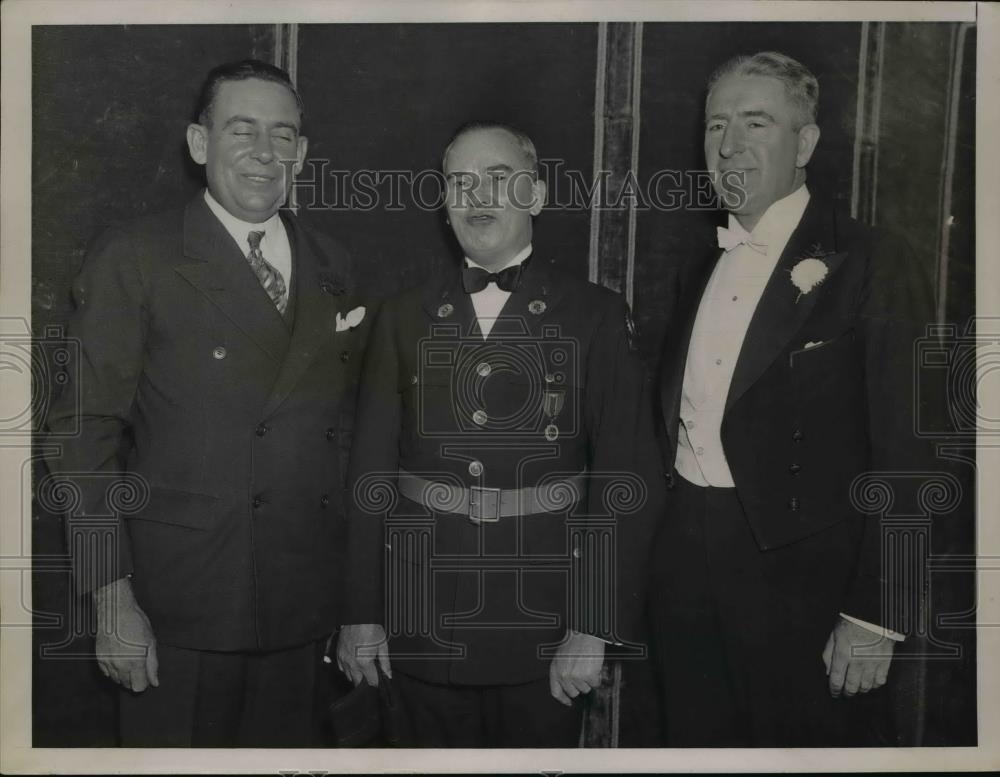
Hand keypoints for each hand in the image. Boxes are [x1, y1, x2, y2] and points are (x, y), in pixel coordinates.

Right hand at [92, 577, 158, 692]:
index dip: (144, 683)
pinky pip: (107, 673)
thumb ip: (152, 665)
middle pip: (127, 685)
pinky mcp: (99, 659)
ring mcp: (108, 663)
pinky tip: (119, 658)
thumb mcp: (150, 642)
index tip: (146, 676)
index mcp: (135, 662)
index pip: (138, 687)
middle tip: (139, 664)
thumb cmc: (135, 623)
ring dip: (124, 675)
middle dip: (134, 679)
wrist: (116, 611)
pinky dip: (113, 670)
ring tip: (129, 659)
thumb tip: (154, 681)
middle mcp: (120, 665)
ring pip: (116, 680)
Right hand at [336, 623, 391, 686]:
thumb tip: (388, 675)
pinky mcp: (339, 654)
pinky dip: (348, 669)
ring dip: (356, 676)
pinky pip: (342, 668)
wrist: (358, 617)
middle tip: (372, 675)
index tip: (380, 681)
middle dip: (366, 682)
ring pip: (349, 676)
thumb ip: (385, 663)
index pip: (371, 681)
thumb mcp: (382, 645)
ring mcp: (343, 659)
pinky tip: (354, 663)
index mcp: (364, 663)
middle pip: (358, 682)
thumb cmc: (370, 628)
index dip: (377, 683)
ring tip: (364, 669)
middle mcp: (352, 663)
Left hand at [549, 630, 604, 705]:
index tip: (568, 701)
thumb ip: (562, 672)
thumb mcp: (561, 657)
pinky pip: (595, 684)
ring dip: (588, 680)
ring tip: (587, 666)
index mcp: (555, 670)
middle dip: (579, 685)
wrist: (585, 633)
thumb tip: (568, 686)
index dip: (563, 699)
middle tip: (582, 674)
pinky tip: (594, 667)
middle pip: (573, 692)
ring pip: (585, 689)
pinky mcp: (588, 675)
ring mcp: (576, 676)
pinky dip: (597, 677)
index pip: (556, 692)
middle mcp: (564, 674)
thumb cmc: (574, 642)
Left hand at [822, 617, 894, 697]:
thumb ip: (829, 654)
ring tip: (857, 688)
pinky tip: (870, 683)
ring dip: (860, 689)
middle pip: (851, 686)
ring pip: (866, 686)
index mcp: (842, 654)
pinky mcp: (885, 662)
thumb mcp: (834, 636)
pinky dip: (875, 685)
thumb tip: (828, 671)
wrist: (872, 615)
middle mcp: (857, 662)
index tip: (834, 693)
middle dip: (847, 692)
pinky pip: (880, 680)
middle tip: (845, 693)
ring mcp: (872, 663)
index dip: (834, 690)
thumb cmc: (851, 623)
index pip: (836, 679)